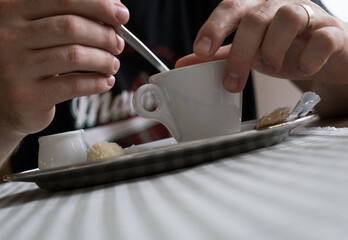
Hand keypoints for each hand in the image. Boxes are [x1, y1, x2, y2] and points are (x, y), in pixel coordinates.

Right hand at [0, 0, 128, 137]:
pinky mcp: (27, 96)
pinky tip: (105, 81)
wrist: (4, 101)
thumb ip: (67, 16)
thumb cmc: (28, 60)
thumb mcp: (39, 31)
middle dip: (104, 35)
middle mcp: (9, 36)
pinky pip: (73, 85)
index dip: (99, 5)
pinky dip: (97, 83)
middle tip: (118, 45)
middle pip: (71, 26)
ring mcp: (15, 67)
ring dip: (104, 59)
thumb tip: (114, 7)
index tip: (121, 15)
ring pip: (74, 55)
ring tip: (113, 64)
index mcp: (13, 10)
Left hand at [176, 0, 347, 93]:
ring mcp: (310, 16)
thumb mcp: (249, 52)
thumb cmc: (284, 49)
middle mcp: (281, 6)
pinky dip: (309, 57)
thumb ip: (219, 56)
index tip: (201, 50)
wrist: (327, 54)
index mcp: (257, 9)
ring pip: (289, 18)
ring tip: (270, 69)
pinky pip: (322, 39)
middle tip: (233, 82)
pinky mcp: (333, 33)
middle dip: (240, 52)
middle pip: (255, 17)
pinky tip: (303, 68)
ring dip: (273, 50)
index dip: (214, 26)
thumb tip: (184, 64)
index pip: (232, 7)